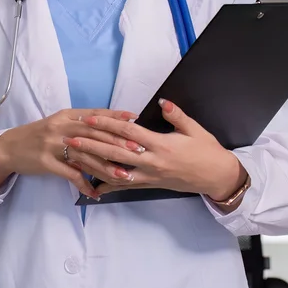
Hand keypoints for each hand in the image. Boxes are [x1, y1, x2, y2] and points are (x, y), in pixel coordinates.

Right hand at [0, 108, 144, 198]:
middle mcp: (61, 127)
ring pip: (86, 156)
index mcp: (67, 115)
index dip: (116, 117)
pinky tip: (95, 194)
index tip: (135, 120)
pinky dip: (84, 185)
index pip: (96, 115)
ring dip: (106, 168)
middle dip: (118, 143)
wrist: (10, 148)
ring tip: (123, 176)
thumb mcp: (59, 123)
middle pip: (94, 134)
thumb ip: (81, 124)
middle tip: (137, 150)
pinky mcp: (47, 163)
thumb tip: (109, 127)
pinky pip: (70, 175)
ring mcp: (53, 145)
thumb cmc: (39, 135)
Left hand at [64, 99, 247, 201]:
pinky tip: (92, 185)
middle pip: (116, 153)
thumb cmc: (207, 151)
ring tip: (75, 160)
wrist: (216, 177)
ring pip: (116, 173)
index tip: (90, 119)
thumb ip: (176, 115)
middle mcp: (151, 162)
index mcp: (161, 145)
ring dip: (94, 166)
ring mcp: (149, 176)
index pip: (129, 133)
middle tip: (71, 139)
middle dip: (92, 146)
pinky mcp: (150, 185)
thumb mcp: (195, 129)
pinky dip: (108, 185)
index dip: (108, 125)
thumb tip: (162, 102)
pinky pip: (125, 186)